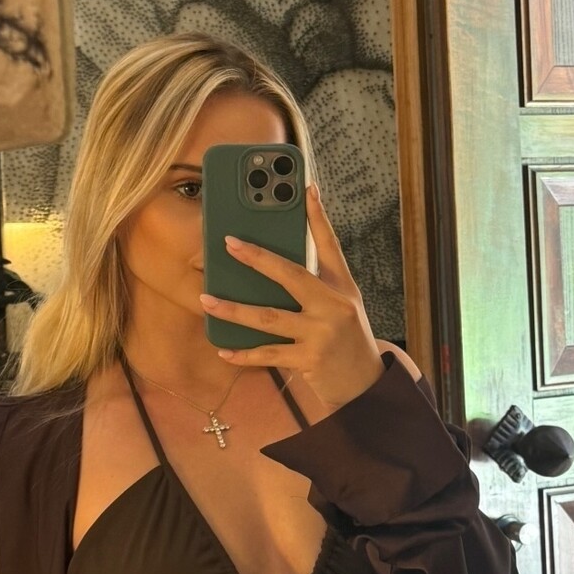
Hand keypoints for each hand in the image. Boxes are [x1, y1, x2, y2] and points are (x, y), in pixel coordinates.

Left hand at [198, 183, 385, 412]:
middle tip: (229, 243)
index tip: (305, 188)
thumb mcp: (342, 305)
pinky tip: (223, 349)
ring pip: (268, 318)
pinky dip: (243, 354)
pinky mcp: (309, 360)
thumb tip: (276, 263)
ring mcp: (321, 334)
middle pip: (291, 276)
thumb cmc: (347, 339)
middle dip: (258, 258)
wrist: (365, 385)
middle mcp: (334, 306)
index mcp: (342, 287)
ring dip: (234, 310)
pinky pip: (268, 354)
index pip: (330, 244)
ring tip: (208, 300)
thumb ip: (316, 284)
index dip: (317, 216)